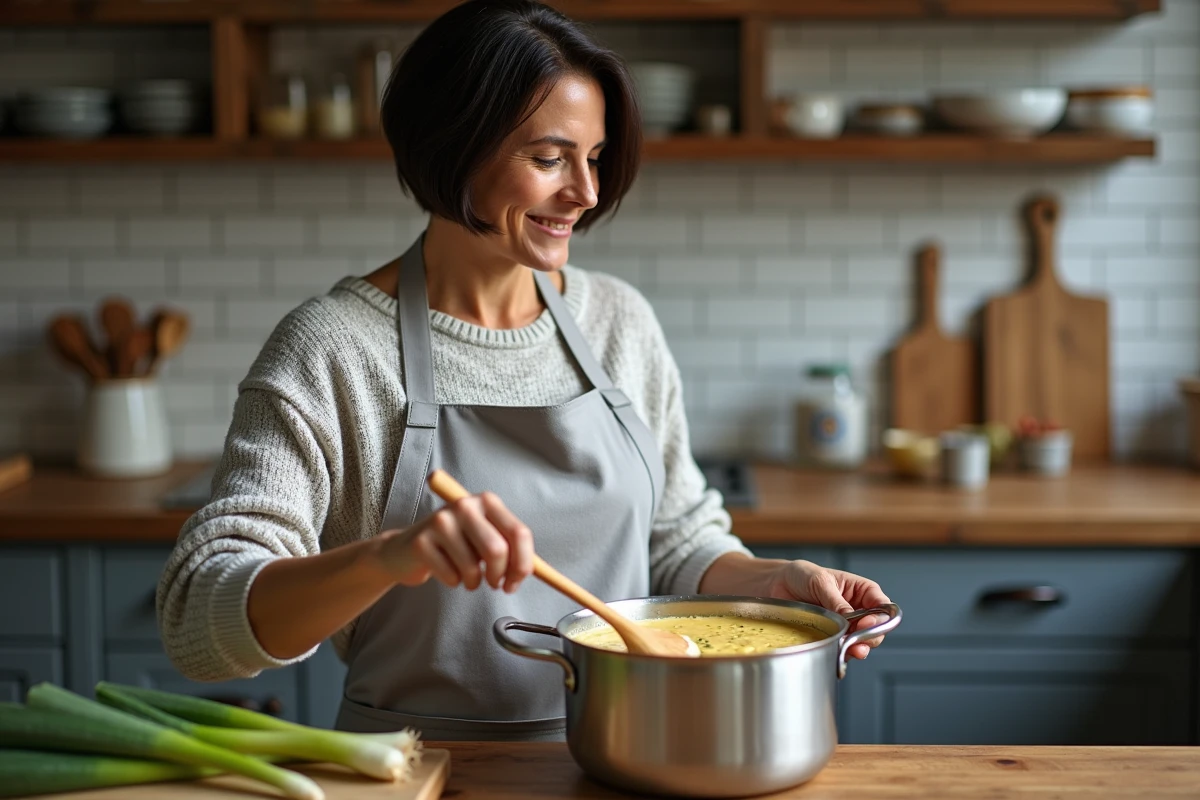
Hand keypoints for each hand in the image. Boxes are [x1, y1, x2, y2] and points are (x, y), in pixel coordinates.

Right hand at [376, 492, 534, 592]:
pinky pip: (451, 576)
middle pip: (497, 550)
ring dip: (474, 583)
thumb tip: (528, 572)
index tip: (516, 581)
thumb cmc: (454, 545)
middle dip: (499, 576)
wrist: (406, 550)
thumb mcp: (485, 539)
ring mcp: (441, 521)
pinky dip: (454, 583)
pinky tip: (447, 572)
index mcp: (488, 502)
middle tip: (494, 584)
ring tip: (468, 578)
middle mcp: (465, 505)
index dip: (523, 564)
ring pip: (472, 567)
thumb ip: (509, 550)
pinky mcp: (421, 541)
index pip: (518, 533)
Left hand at [766, 561, 890, 659]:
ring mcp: (845, 627)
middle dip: (870, 637)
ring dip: (856, 649)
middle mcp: (857, 611)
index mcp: (861, 591)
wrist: (775, 585)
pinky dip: (840, 654)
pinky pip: (842, 650)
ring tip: (849, 649)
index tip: (867, 623)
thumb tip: (850, 617)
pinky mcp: (831, 638)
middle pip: (876, 630)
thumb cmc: (801, 576)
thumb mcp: (819, 581)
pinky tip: (836, 653)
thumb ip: (836, 600)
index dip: (880, 618)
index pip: (883, 606)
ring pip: (861, 643)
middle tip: (857, 641)